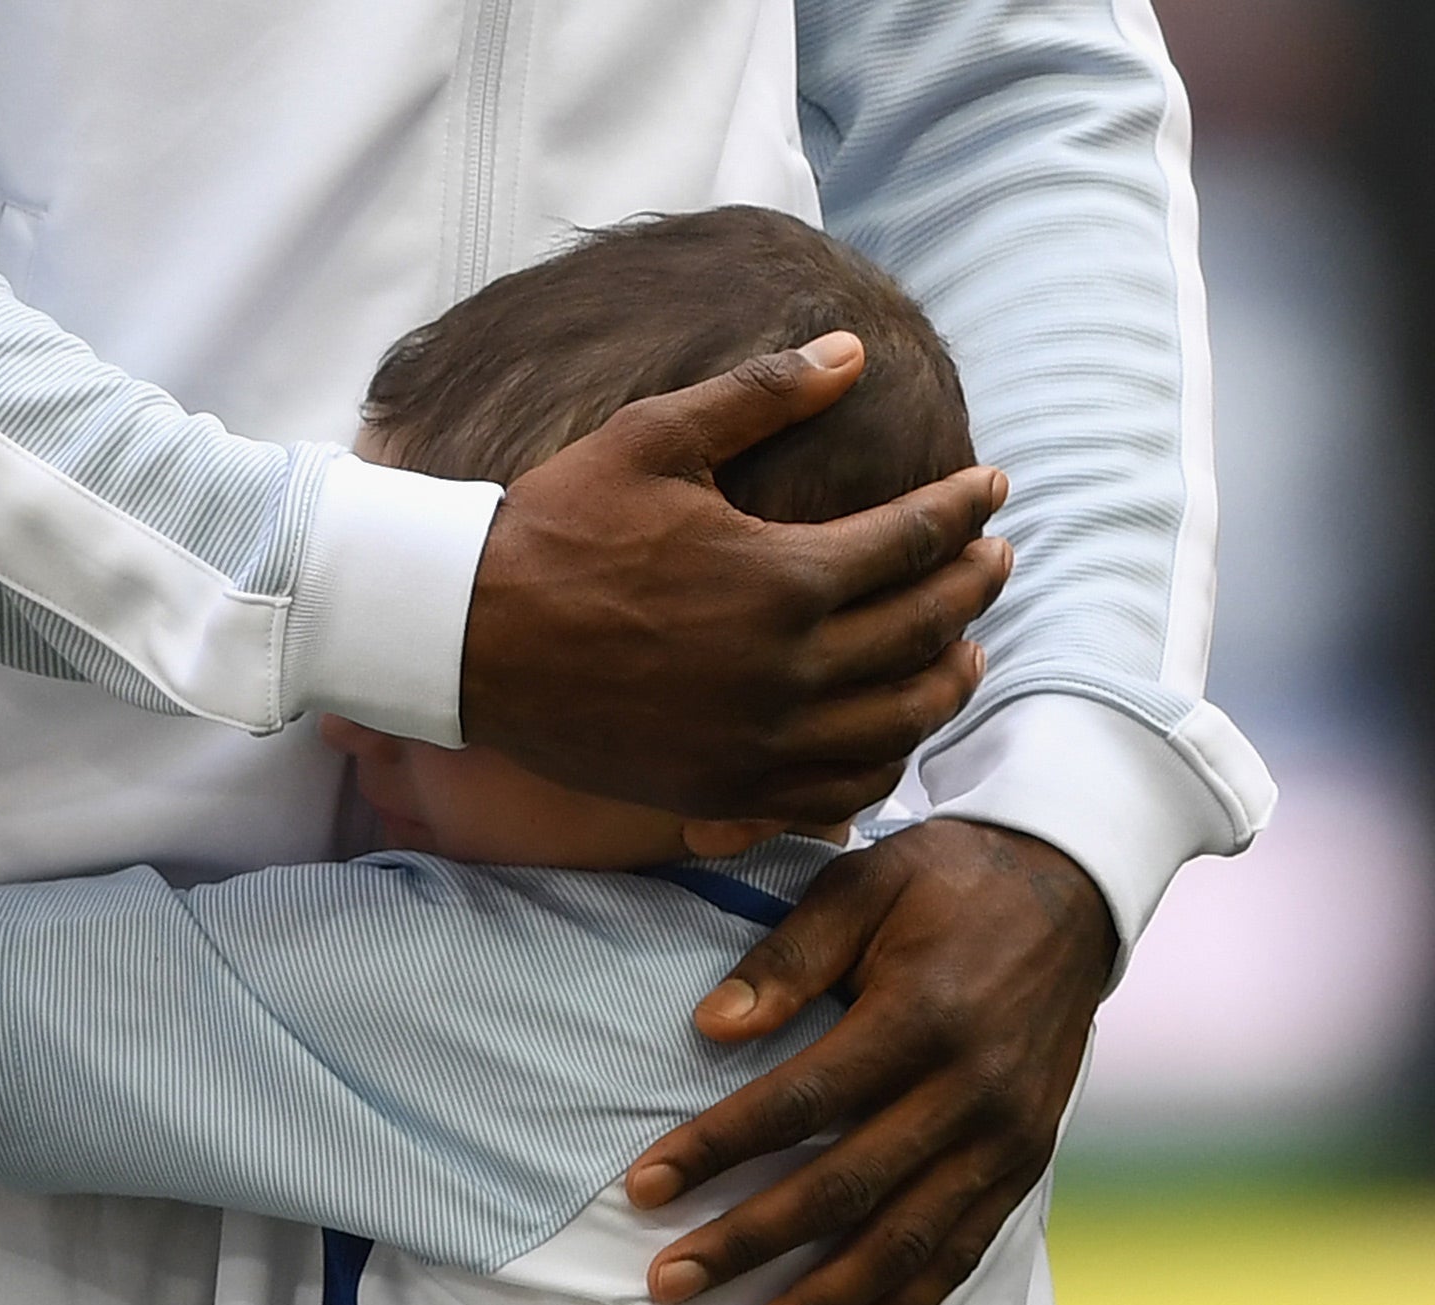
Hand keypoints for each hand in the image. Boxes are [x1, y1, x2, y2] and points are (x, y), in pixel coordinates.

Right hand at [460, 333, 1012, 820]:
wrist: (468, 636)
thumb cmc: (556, 529)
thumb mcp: (654, 439)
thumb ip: (763, 393)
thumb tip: (853, 351)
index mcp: (782, 578)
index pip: (915, 542)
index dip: (964, 510)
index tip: (990, 489)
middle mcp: (788, 670)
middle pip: (926, 630)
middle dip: (975, 585)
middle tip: (996, 558)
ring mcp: (758, 741)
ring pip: (899, 722)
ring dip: (948, 681)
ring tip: (966, 648)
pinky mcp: (724, 787)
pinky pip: (836, 794)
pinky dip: (884, 765)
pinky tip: (893, 737)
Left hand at [625, 819, 1114, 1304]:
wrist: (1072, 890)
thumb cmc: (946, 881)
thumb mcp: (863, 883)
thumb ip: (788, 956)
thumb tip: (710, 1027)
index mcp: (919, 1017)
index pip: (800, 1102)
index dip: (718, 1150)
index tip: (643, 1188)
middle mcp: (969, 1091)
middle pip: (843, 1189)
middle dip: (750, 1245)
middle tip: (667, 1282)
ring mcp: (1005, 1137)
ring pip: (903, 1242)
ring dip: (820, 1303)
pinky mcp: (1025, 1162)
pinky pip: (961, 1251)